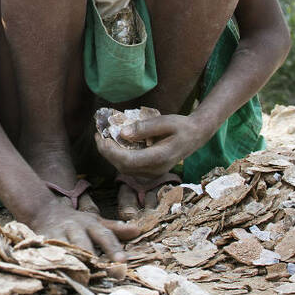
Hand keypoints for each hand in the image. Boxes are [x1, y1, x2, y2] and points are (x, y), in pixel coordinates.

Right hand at [26, 201, 138, 268]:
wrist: (44, 211)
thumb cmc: (76, 221)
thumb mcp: (95, 221)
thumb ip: (115, 229)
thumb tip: (137, 231)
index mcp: (90, 224)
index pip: (104, 235)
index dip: (114, 248)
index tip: (123, 261)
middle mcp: (74, 229)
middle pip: (83, 244)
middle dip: (92, 258)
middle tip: (101, 273)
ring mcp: (57, 236)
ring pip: (66, 250)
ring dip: (74, 263)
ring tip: (83, 278)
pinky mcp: (44, 243)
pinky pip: (49, 255)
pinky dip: (55, 264)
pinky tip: (61, 276)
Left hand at [95, 113, 210, 212]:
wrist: (196, 136)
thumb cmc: (181, 126)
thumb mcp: (165, 121)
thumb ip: (144, 128)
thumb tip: (122, 134)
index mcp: (159, 158)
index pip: (127, 160)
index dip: (110, 151)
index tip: (101, 137)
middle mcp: (155, 170)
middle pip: (123, 166)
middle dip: (107, 152)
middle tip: (98, 135)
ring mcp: (154, 173)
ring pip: (125, 168)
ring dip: (111, 155)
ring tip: (103, 138)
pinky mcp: (151, 171)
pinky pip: (130, 167)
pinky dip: (119, 156)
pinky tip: (115, 144)